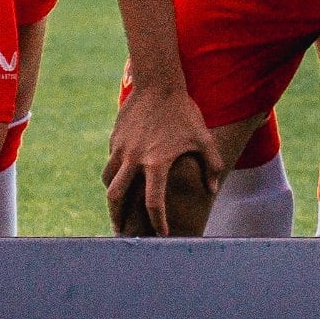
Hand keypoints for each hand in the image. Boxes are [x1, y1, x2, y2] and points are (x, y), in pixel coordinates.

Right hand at [100, 72, 224, 236]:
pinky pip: (111, 163)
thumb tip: (211, 190)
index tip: (162, 234)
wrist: (158, 84)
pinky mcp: (114, 139)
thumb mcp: (203, 138)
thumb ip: (211, 166)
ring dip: (112, 198)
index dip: (158, 222)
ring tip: (117, 209)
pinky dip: (113, 175)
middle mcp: (134, 159)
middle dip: (118, 218)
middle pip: (117, 198)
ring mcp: (121, 149)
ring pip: (108, 181)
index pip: (153, 203)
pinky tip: (121, 180)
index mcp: (157, 163)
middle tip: (122, 231)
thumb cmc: (184, 113)